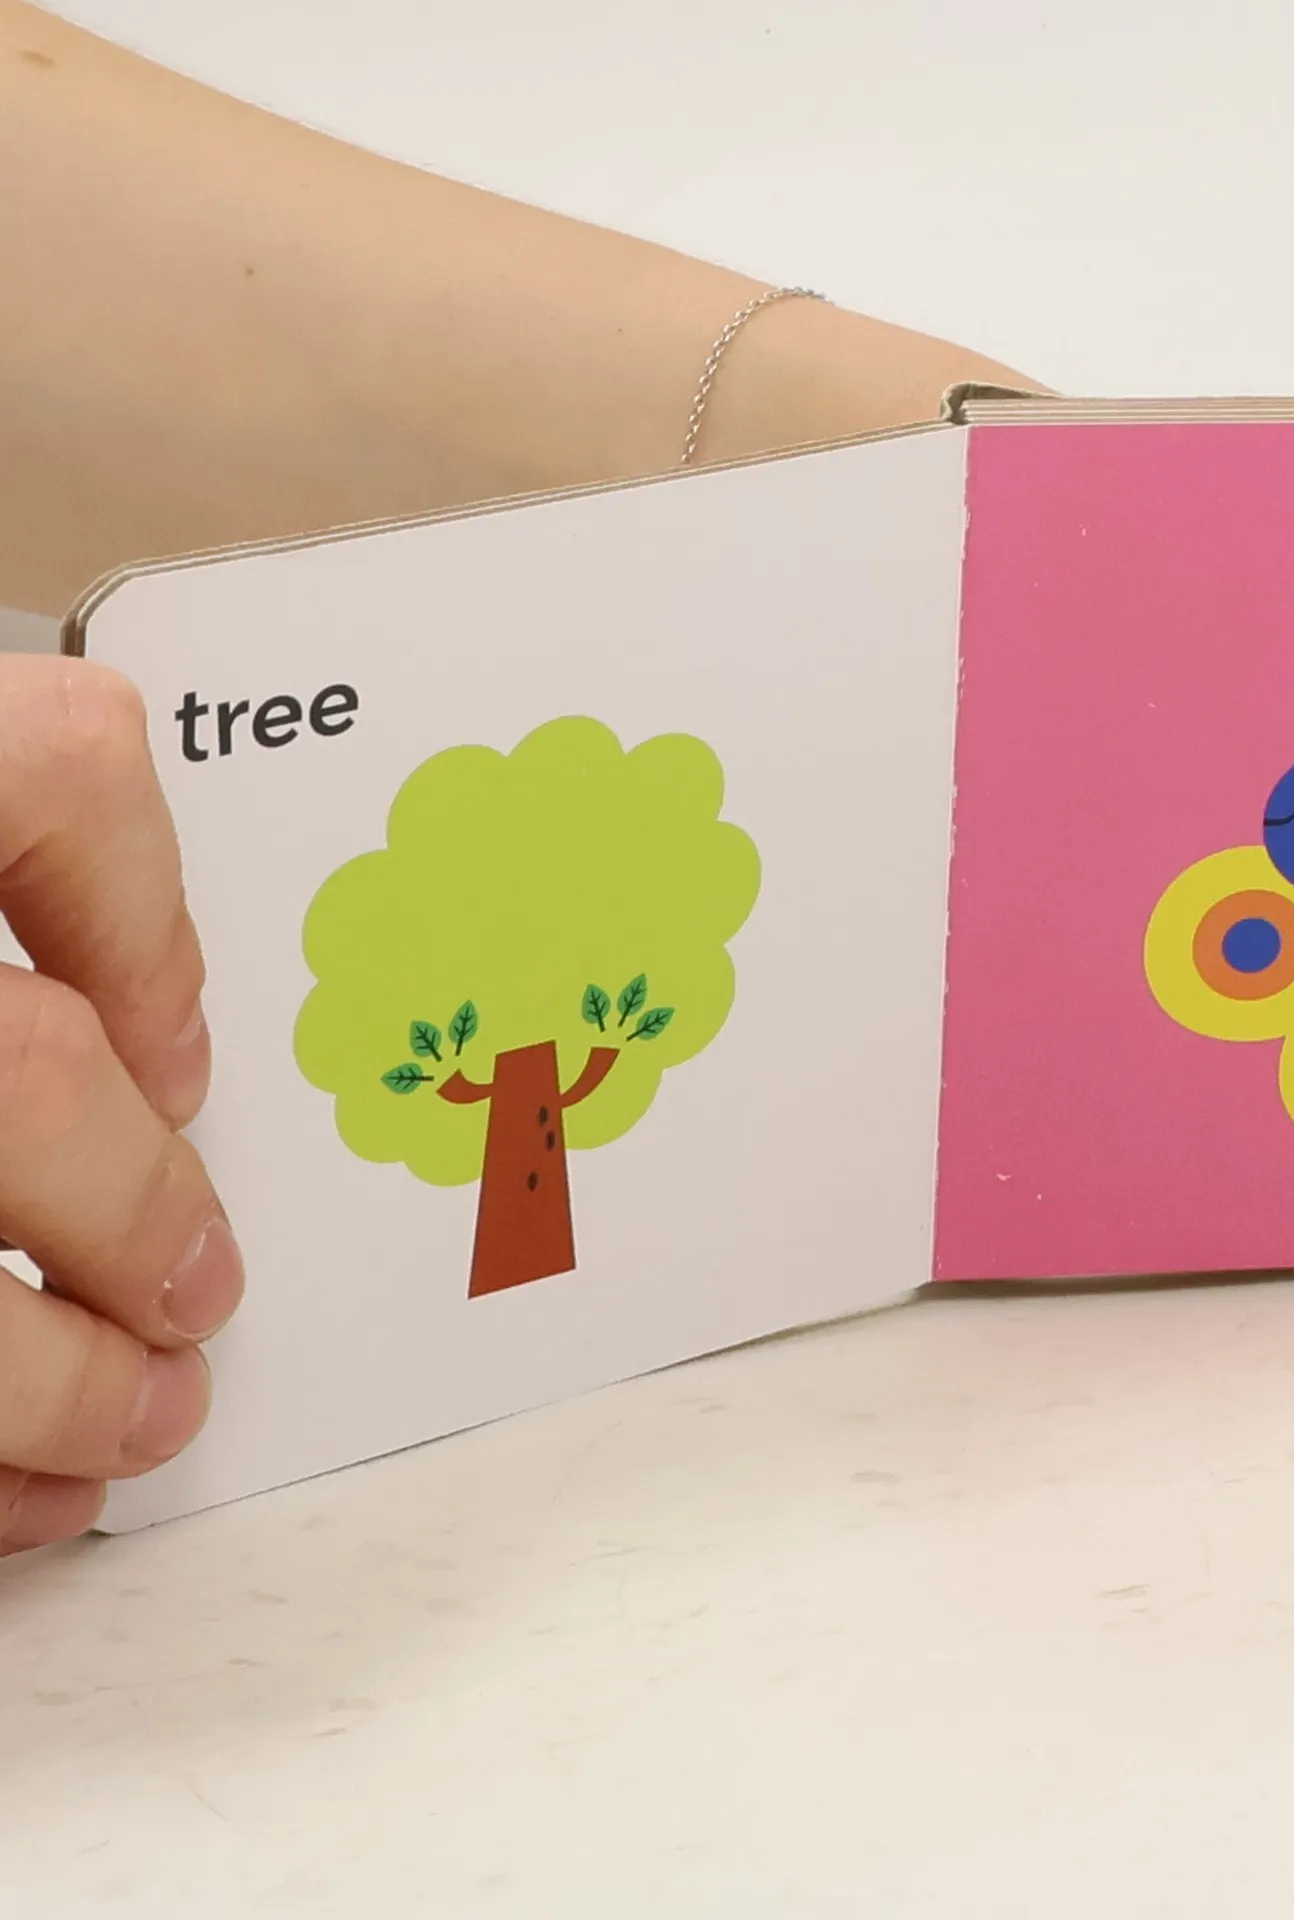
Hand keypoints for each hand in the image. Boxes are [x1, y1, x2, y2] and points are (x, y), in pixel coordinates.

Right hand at [0, 655, 240, 1555]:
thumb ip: (23, 883)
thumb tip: (152, 1044)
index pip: (47, 760)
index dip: (138, 900)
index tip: (180, 1038)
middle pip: (15, 1083)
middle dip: (131, 1210)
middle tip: (199, 1292)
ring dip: (46, 1391)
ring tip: (132, 1427)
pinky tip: (12, 1492)